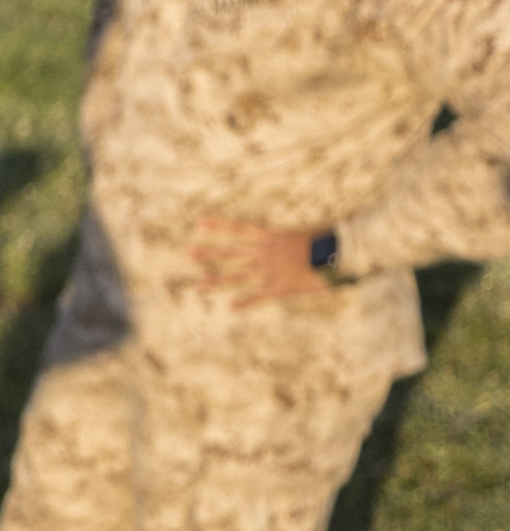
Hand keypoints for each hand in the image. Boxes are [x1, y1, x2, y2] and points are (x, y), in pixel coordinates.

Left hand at [192, 216, 336, 305]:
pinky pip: (260, 296)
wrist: (344, 254)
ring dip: (218, 281)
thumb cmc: (334, 238)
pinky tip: (229, 309)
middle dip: (210, 254)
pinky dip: (246, 302)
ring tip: (198, 286)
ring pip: (239, 276)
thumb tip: (313, 221)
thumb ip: (301, 232)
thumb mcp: (312, 230)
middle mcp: (268, 253)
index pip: (241, 229)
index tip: (198, 222)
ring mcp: (272, 270)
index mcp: (274, 236)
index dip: (219, 226)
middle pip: (233, 253)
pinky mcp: (282, 287)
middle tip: (187, 252)